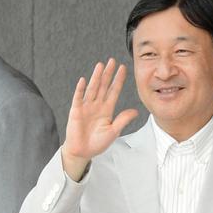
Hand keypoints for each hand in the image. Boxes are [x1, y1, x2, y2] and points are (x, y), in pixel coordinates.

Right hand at [62, 59, 138, 179]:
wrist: (83, 151)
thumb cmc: (98, 142)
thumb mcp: (114, 131)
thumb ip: (123, 120)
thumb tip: (135, 111)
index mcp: (107, 110)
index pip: (114, 91)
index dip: (118, 80)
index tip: (123, 69)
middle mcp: (97, 105)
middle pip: (103, 86)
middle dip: (108, 74)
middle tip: (112, 61)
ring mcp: (86, 107)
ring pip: (92, 89)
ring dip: (96, 77)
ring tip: (100, 66)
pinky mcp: (76, 111)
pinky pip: (78, 98)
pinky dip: (81, 89)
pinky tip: (84, 80)